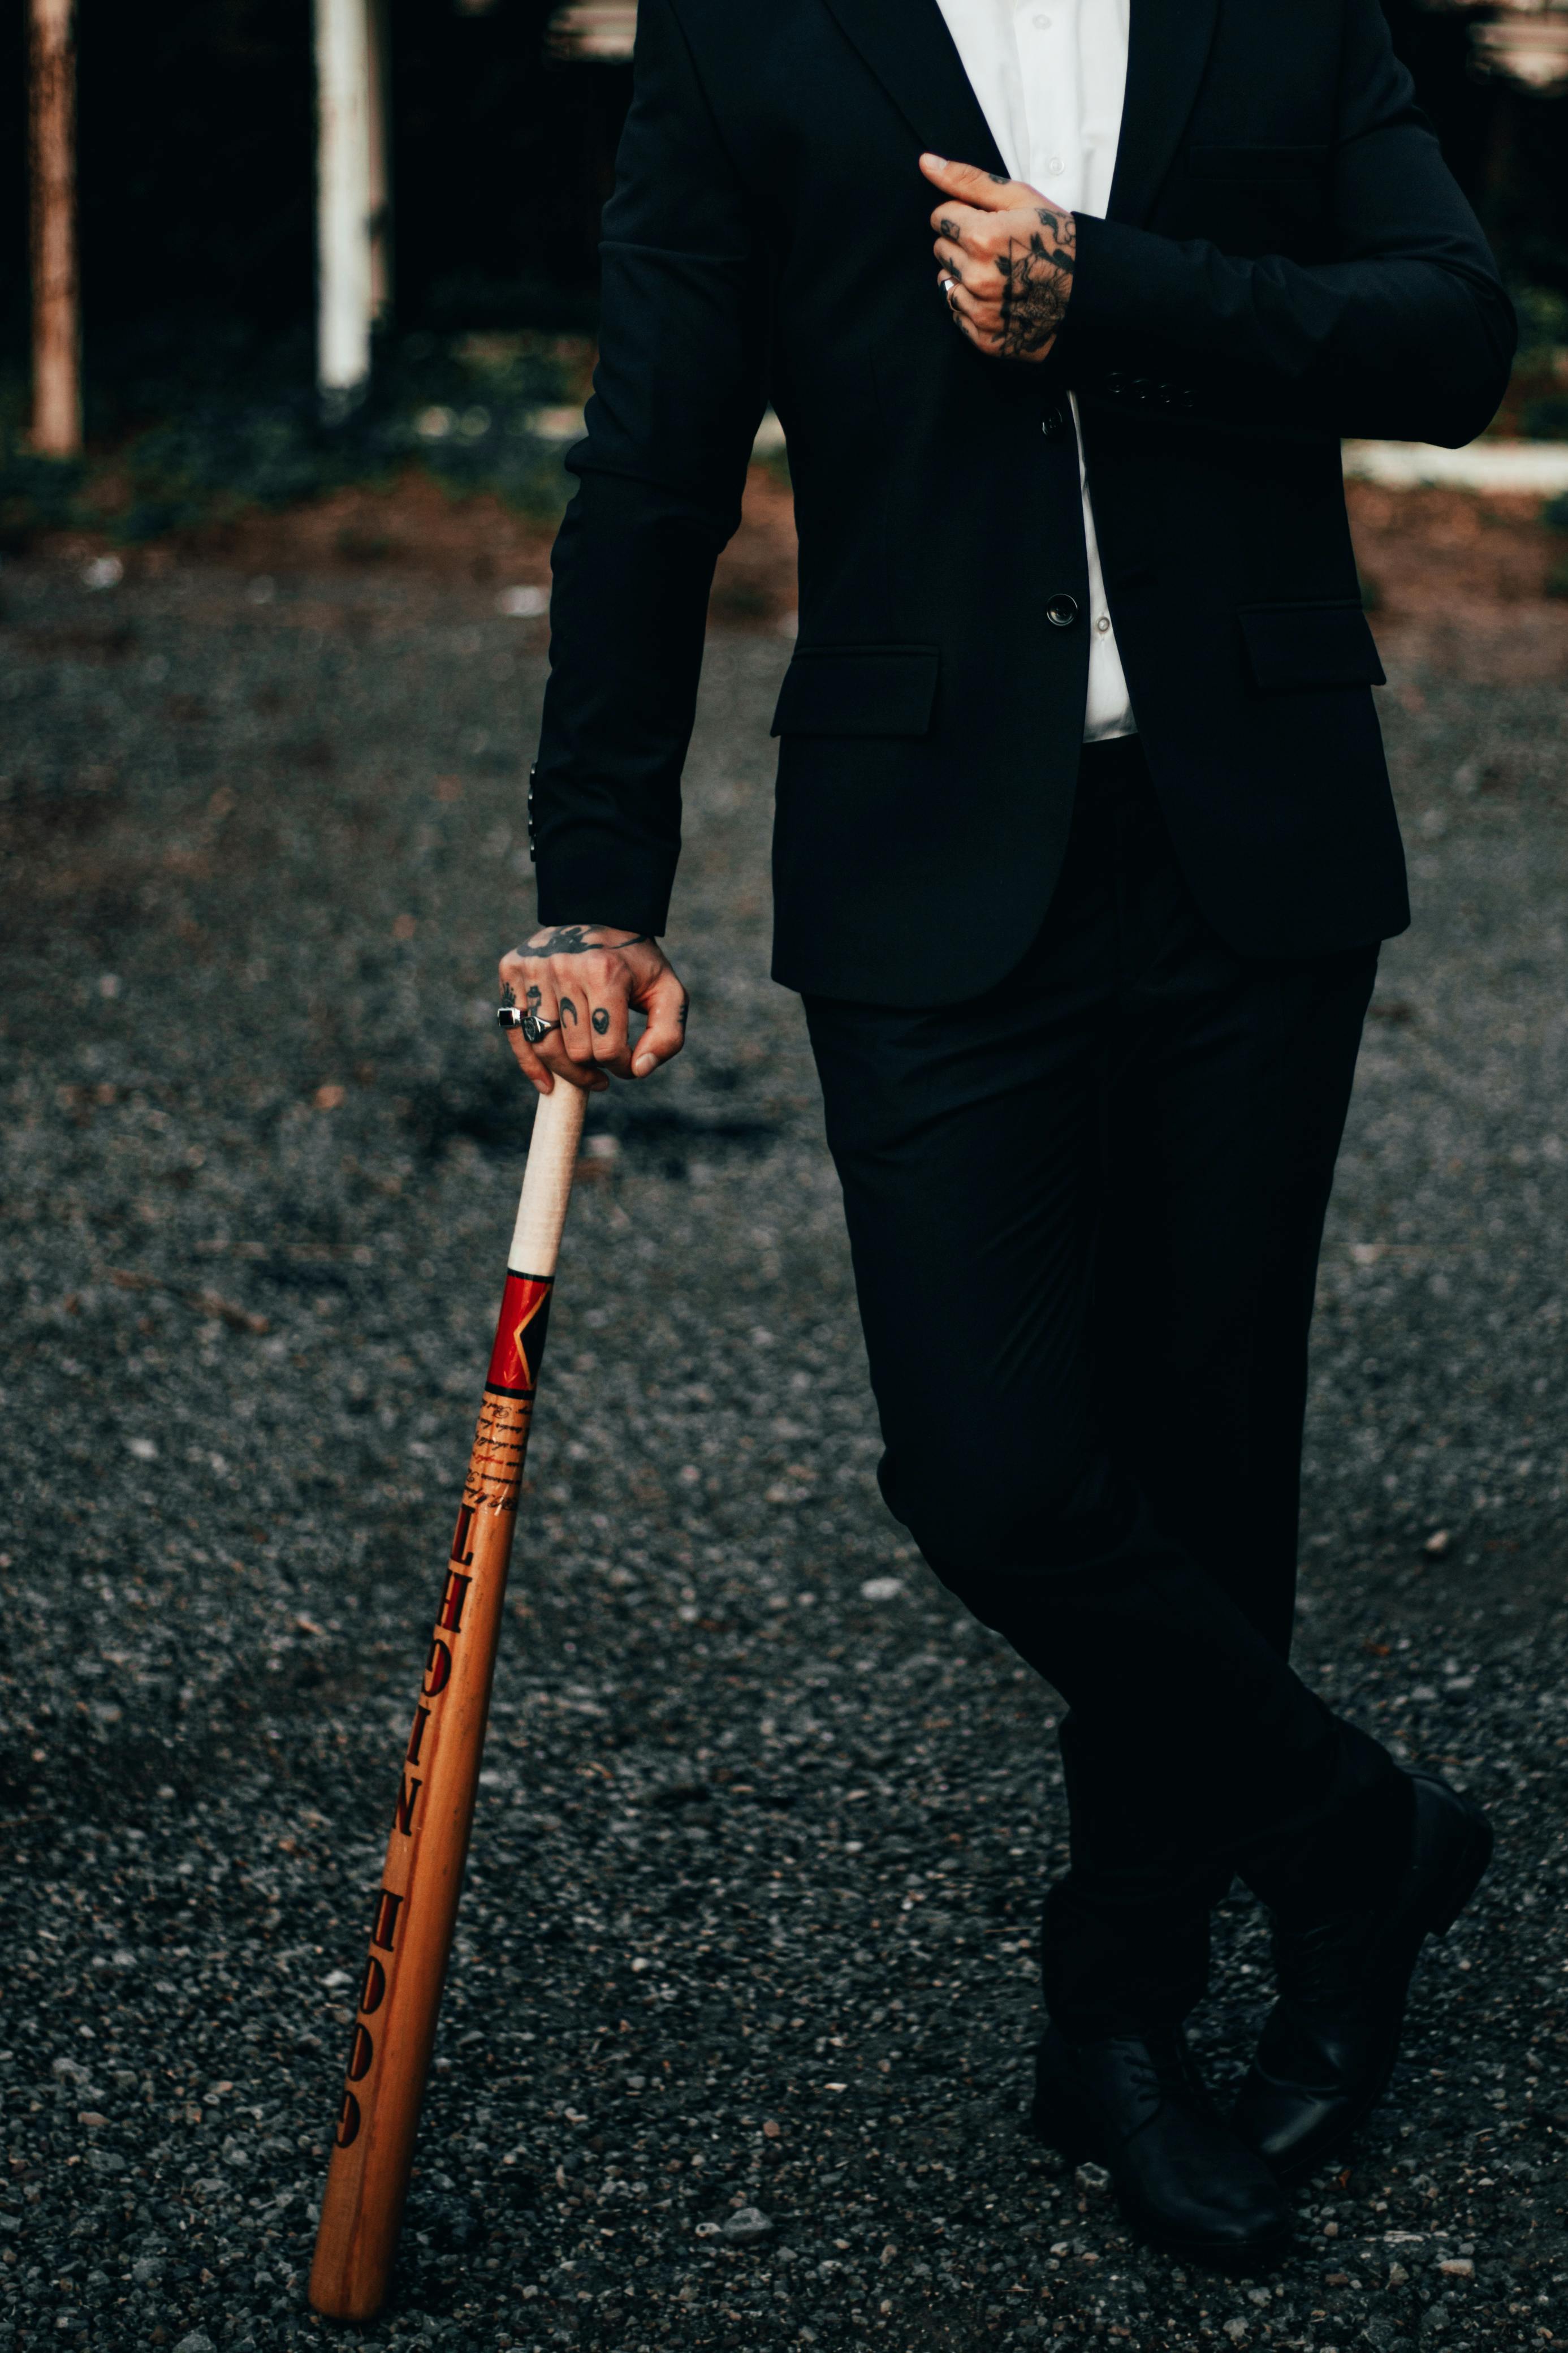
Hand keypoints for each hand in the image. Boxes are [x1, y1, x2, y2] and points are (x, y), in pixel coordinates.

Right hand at [498, 924, 688, 1096]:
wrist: (599, 913)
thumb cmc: (635, 962)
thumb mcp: (668, 991)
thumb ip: (668, 1035)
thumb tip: (639, 1071)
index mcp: (604, 972)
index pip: (609, 1048)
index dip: (623, 1067)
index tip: (629, 1063)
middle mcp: (563, 967)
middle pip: (576, 1051)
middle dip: (595, 1067)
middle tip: (606, 1063)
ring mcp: (533, 968)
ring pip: (544, 1046)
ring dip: (567, 1069)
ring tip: (585, 1072)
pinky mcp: (512, 969)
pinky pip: (515, 1031)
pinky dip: (530, 1063)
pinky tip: (547, 1083)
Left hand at [921, 153, 1074, 362]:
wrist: (1090, 291)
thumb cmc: (1057, 239)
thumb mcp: (1020, 198)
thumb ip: (969, 180)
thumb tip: (925, 162)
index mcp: (983, 238)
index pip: (940, 217)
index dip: (961, 215)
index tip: (984, 221)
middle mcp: (978, 278)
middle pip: (940, 250)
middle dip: (961, 244)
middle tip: (996, 247)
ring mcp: (981, 311)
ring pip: (945, 285)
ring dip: (963, 277)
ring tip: (998, 273)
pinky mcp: (985, 339)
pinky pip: (958, 316)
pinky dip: (973, 306)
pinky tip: (999, 298)